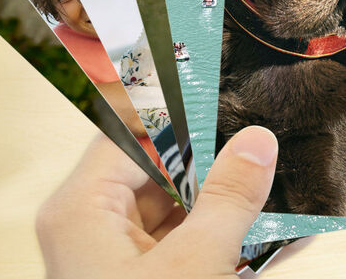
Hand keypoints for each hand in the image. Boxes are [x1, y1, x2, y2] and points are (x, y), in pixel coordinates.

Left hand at [37, 126, 278, 278]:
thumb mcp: (194, 267)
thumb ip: (228, 200)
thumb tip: (256, 141)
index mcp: (80, 208)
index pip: (128, 131)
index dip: (178, 108)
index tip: (225, 85)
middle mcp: (85, 222)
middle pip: (151, 164)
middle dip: (208, 155)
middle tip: (259, 135)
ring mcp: (109, 253)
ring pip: (169, 202)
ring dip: (217, 194)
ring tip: (266, 172)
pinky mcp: (135, 277)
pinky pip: (176, 237)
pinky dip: (214, 230)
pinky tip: (255, 222)